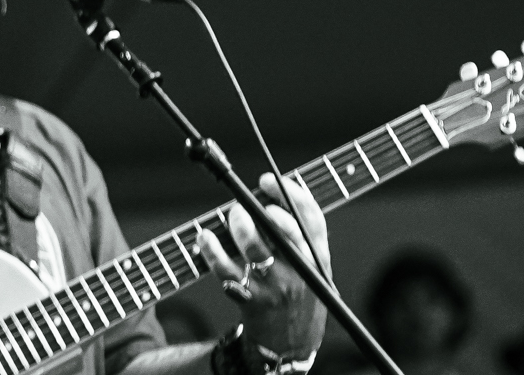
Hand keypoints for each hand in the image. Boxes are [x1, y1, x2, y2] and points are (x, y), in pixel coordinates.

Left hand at [196, 173, 330, 356]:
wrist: (292, 343)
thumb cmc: (298, 292)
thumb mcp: (313, 264)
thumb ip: (300, 232)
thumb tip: (267, 192)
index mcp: (318, 255)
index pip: (312, 218)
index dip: (290, 193)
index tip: (266, 180)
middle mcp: (300, 270)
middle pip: (285, 230)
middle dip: (262, 210)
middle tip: (245, 204)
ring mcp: (276, 286)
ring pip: (255, 248)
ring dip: (238, 226)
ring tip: (232, 217)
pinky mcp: (252, 300)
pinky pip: (227, 270)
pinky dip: (211, 250)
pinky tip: (205, 237)